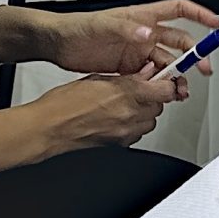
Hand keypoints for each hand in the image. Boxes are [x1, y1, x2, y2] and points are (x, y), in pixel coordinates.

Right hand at [38, 65, 188, 155]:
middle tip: (141, 88)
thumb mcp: (98, 78)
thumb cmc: (64, 103)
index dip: (168, 82)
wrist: (49, 129)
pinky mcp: (120, 145)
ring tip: (127, 103)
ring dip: (145, 111)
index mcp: (127, 92)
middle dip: (154, 96)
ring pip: (151, 121)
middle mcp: (131, 114)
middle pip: (161, 105)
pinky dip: (133, 124)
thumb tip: (145, 72)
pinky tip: (118, 117)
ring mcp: (126, 132)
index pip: (167, 89)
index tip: (165, 77)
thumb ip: (127, 76)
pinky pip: (137, 133)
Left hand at [42, 0, 218, 86]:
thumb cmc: (78, 27)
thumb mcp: (102, 25)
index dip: (200, 15)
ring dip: (177, 75)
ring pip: (167, 63)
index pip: (179, 10)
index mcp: (143, 17)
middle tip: (203, 68)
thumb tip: (148, 34)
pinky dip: (160, 85)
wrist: (59, 44)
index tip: (216, 25)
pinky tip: (162, 92)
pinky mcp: (129, 68)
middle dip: (195, 55)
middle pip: (180, 42)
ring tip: (181, 89)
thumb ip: (127, 30)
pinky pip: (152, 77)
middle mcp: (144, 34)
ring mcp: (138, 52)